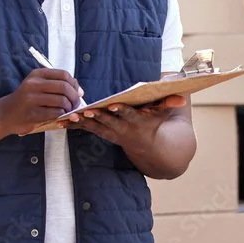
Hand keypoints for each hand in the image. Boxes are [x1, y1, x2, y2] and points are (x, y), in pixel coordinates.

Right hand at [0, 68, 82, 134]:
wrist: (5, 114)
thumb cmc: (26, 100)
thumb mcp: (38, 85)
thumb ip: (56, 84)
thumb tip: (79, 89)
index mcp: (37, 74)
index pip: (63, 74)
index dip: (75, 84)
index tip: (78, 92)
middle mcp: (33, 84)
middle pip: (64, 87)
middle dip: (74, 97)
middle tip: (76, 104)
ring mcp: (32, 99)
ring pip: (62, 101)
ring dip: (69, 108)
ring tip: (67, 111)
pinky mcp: (32, 113)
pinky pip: (55, 113)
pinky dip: (61, 115)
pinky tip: (59, 116)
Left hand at [64, 95, 186, 152]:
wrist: (152, 146)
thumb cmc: (158, 121)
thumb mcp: (166, 112)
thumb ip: (171, 102)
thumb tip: (182, 96)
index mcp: (138, 121)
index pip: (129, 115)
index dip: (121, 110)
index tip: (113, 105)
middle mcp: (124, 129)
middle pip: (108, 122)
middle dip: (97, 117)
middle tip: (85, 111)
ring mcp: (112, 133)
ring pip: (95, 127)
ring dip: (81, 123)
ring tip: (67, 117)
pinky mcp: (104, 133)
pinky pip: (87, 129)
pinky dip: (74, 126)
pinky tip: (61, 121)